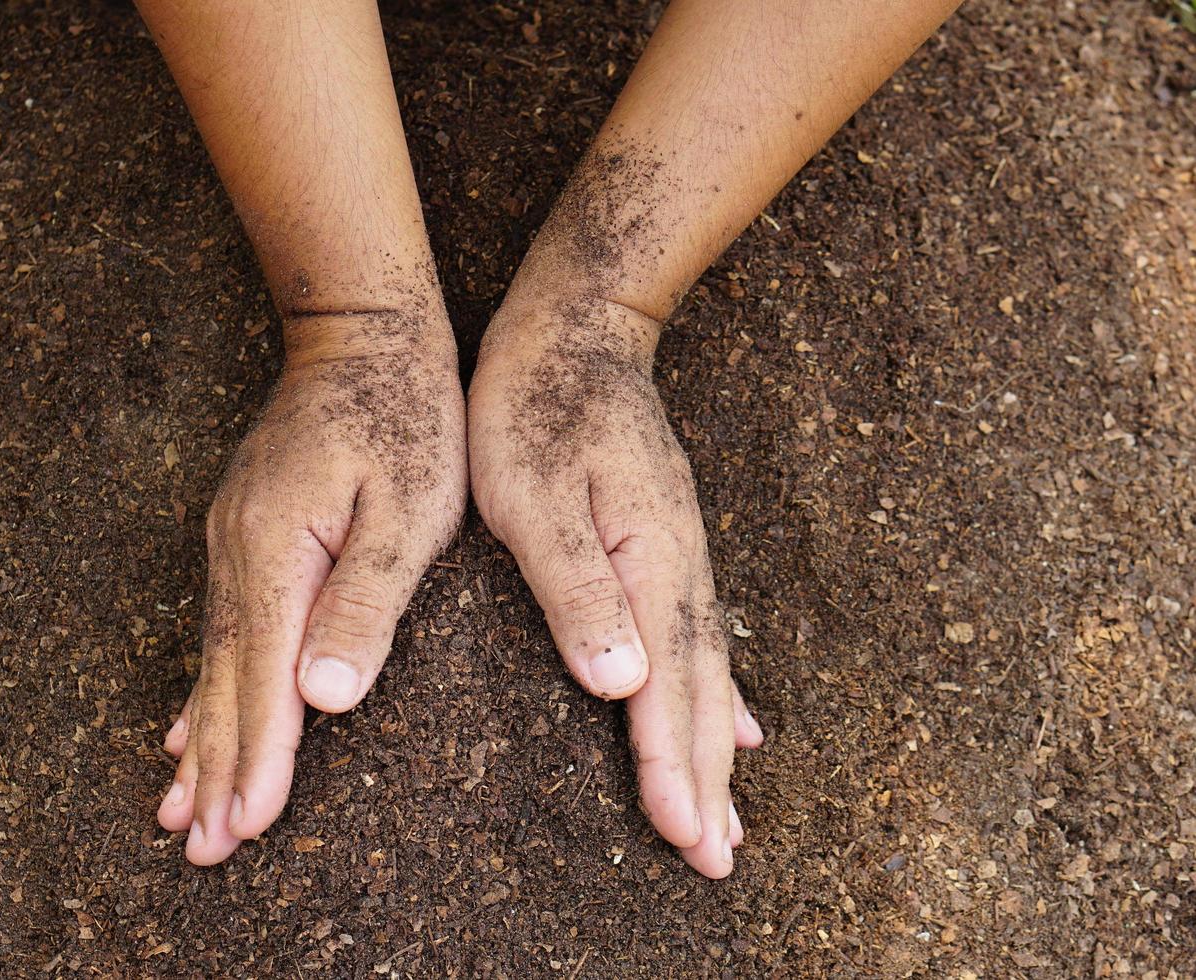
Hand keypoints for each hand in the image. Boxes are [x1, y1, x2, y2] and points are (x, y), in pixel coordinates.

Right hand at [157, 312, 466, 863]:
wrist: (363, 336)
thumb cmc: (407, 420)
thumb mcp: (409, 511)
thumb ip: (365, 602)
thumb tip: (324, 695)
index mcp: (281, 550)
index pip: (266, 676)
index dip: (257, 755)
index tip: (242, 825)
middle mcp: (239, 552)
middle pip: (223, 679)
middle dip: (215, 768)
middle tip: (198, 848)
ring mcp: (232, 542)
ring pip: (212, 659)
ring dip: (199, 739)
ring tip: (177, 808)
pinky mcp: (243, 535)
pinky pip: (216, 628)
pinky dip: (201, 687)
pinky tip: (183, 724)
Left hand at [467, 297, 762, 877]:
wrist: (576, 328)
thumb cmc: (536, 409)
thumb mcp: (535, 495)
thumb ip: (578, 588)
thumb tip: (623, 683)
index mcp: (648, 563)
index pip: (665, 687)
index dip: (674, 767)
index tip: (684, 839)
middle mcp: (679, 567)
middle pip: (701, 692)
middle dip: (706, 780)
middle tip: (717, 860)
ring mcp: (678, 554)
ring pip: (706, 671)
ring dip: (715, 749)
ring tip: (727, 816)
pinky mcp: (663, 541)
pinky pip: (701, 636)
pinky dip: (717, 691)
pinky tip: (733, 721)